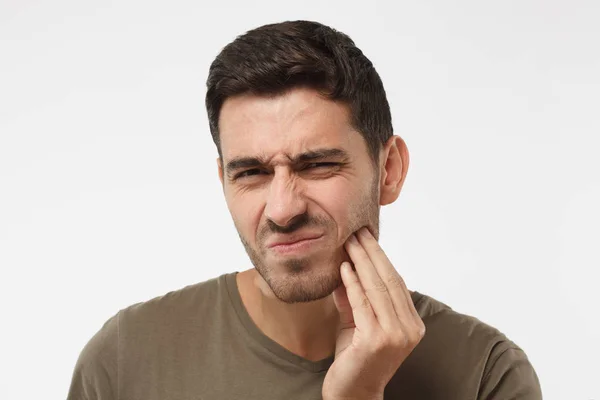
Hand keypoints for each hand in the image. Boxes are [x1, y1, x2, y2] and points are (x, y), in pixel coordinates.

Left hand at [322, 227, 425, 399]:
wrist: (352, 395)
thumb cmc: (355, 358)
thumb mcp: (356, 322)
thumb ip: (354, 297)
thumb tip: (345, 266)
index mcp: (412, 324)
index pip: (396, 282)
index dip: (380, 258)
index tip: (367, 237)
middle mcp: (409, 329)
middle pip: (389, 281)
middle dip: (371, 253)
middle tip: (357, 231)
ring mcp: (395, 335)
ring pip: (377, 288)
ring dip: (361, 262)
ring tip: (348, 242)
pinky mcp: (376, 340)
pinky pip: (363, 304)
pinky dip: (353, 284)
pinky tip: (344, 268)